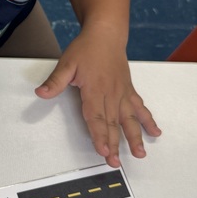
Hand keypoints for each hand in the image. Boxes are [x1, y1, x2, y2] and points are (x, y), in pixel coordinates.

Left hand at [35, 28, 160, 166]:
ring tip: (140, 154)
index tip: (103, 150)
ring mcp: (122, 93)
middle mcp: (111, 93)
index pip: (96, 117)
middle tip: (115, 162)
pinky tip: (155, 132)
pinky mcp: (129, 90)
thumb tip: (41, 93)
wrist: (106, 34)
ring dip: (135, 137)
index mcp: (95, 89)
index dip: (100, 135)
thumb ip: (55, 81)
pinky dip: (148, 120)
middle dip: (114, 144)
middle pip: (113, 123)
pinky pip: (140, 108)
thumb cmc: (86, 48)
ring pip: (129, 118)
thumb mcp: (67, 63)